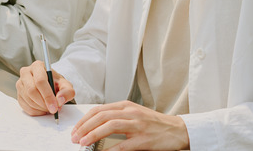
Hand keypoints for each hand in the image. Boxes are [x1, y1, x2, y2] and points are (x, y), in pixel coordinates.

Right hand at [16, 61, 74, 115]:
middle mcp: (26, 72)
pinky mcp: (18, 94)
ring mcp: (20, 83)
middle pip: (31, 90)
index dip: (48, 96)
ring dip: (40, 108)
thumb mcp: (65, 85)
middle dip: (43, 103)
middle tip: (53, 109)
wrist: (49, 85)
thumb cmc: (56, 83)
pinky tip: (42, 109)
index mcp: (37, 66)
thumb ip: (67, 92)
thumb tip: (59, 100)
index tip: (55, 107)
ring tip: (49, 107)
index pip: (40, 81)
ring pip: (28, 99)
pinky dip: (36, 111)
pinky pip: (25, 107)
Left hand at [71, 101, 188, 149]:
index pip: (99, 109)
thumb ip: (116, 116)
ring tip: (82, 143)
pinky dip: (111, 149)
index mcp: (126, 106)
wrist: (177, 130)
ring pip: (110, 126)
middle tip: (75, 137)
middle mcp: (131, 112)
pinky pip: (124, 144)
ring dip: (93, 135)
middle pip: (101, 116)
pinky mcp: (144, 139)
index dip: (85, 119)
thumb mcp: (134, 114)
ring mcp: (138, 125)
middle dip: (84, 127)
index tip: (76, 129)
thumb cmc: (154, 124)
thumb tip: (95, 124)